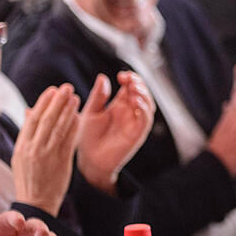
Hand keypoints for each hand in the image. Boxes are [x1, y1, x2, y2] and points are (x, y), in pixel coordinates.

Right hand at [11, 84, 80, 215]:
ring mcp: (48, 155)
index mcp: (22, 146)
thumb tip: (29, 110)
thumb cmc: (29, 177)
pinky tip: (79, 116)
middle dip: (57, 101)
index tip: (52, 90)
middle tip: (66, 87)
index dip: (43, 102)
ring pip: (59, 128)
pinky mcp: (62, 162)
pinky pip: (69, 141)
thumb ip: (27, 133)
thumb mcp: (21, 155)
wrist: (36, 202)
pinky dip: (74, 127)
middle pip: (46, 120)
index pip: (33, 119)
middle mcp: (34, 149)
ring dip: (68, 110)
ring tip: (75, 97)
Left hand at [77, 72, 154, 193]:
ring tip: (133, 87)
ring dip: (143, 94)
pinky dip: (144, 109)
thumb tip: (103, 77)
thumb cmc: (87, 137)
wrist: (89, 160)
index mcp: (119, 105)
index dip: (130, 78)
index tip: (121, 76)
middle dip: (138, 83)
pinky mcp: (137, 134)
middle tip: (129, 79)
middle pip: (142, 93)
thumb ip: (98, 96)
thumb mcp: (91, 112)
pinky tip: (135, 101)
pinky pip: (146, 120)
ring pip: (148, 104)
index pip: (131, 87)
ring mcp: (135, 123)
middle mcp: (130, 112)